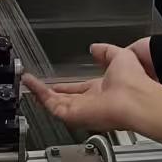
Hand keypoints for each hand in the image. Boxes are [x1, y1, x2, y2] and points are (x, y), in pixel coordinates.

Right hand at [23, 43, 158, 131]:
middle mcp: (90, 102)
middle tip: (35, 86)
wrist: (135, 98)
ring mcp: (81, 110)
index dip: (66, 86)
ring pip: (54, 103)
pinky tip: (32, 85)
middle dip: (49, 92)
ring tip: (27, 82)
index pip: (79, 89)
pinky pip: (52, 106)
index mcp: (101, 90)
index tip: (55, 82)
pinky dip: (40, 95)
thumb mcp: (119, 56)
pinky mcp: (73, 114)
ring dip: (40, 92)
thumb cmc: (133, 81)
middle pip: (64, 99)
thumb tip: (95, 47)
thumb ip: (106, 52)